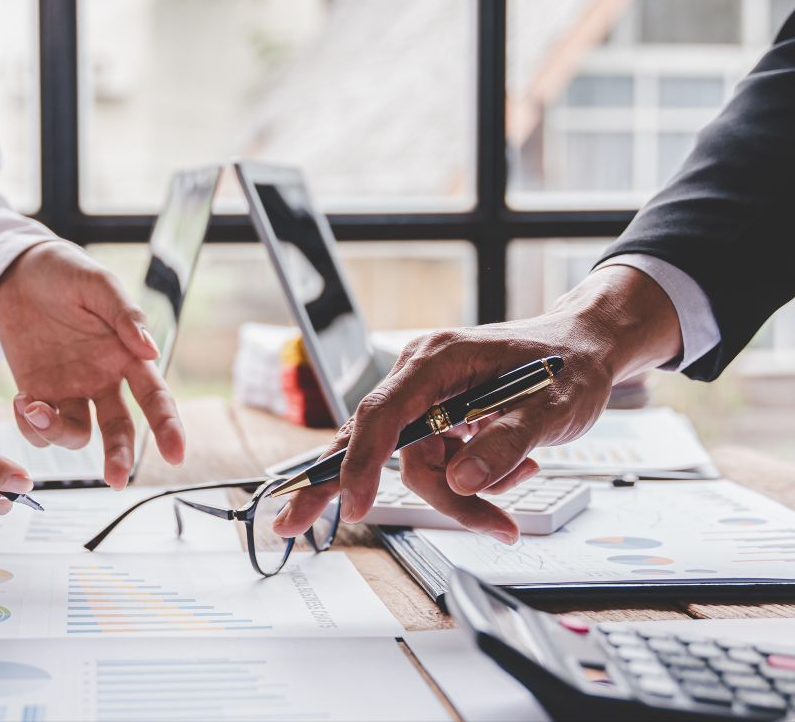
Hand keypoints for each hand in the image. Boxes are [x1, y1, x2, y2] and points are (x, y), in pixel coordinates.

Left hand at [0, 241, 184, 488]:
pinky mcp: (37, 394)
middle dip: (120, 455)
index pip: (155, 398)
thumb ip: (126, 315)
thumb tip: (151, 348)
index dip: (168, 426)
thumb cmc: (65, 273)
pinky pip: (39, 428)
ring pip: (76, 434)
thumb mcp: (98, 284)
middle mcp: (103, 381)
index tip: (176, 454)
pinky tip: (21, 401)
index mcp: (127, 356)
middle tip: (115, 478)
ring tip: (34, 408)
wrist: (15, 273)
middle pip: (120, 429)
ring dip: (57, 432)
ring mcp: (70, 391)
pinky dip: (30, 425)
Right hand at [273, 265, 682, 542]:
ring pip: (417, 469)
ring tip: (514, 495)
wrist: (586, 349)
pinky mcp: (440, 422)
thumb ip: (503, 443)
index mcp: (435, 361)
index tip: (356, 504)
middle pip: (369, 442)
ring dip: (460, 499)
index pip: (382, 414)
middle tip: (290, 526)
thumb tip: (459, 482)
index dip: (363, 462)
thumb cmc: (568, 364)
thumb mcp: (550, 407)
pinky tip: (514, 471)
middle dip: (341, 487)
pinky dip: (471, 485)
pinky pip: (438, 468)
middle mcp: (420, 380)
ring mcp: (427, 402)